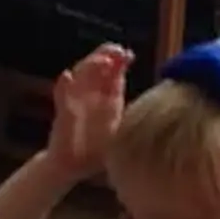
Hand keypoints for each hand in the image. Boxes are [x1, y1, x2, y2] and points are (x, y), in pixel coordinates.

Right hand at [47, 43, 133, 179]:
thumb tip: (158, 108)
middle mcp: (92, 95)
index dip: (119, 61)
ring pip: (80, 75)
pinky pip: (61, 97)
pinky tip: (66, 77)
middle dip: (104, 55)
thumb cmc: (99, 152)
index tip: (128, 54)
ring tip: (100, 60)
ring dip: (88, 66)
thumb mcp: (122, 134)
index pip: (113, 73)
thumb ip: (135, 121)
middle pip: (96, 67)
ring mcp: (76, 100)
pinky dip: (63, 86)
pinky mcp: (63, 112)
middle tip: (115, 51)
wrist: (72, 167)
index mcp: (108, 99)